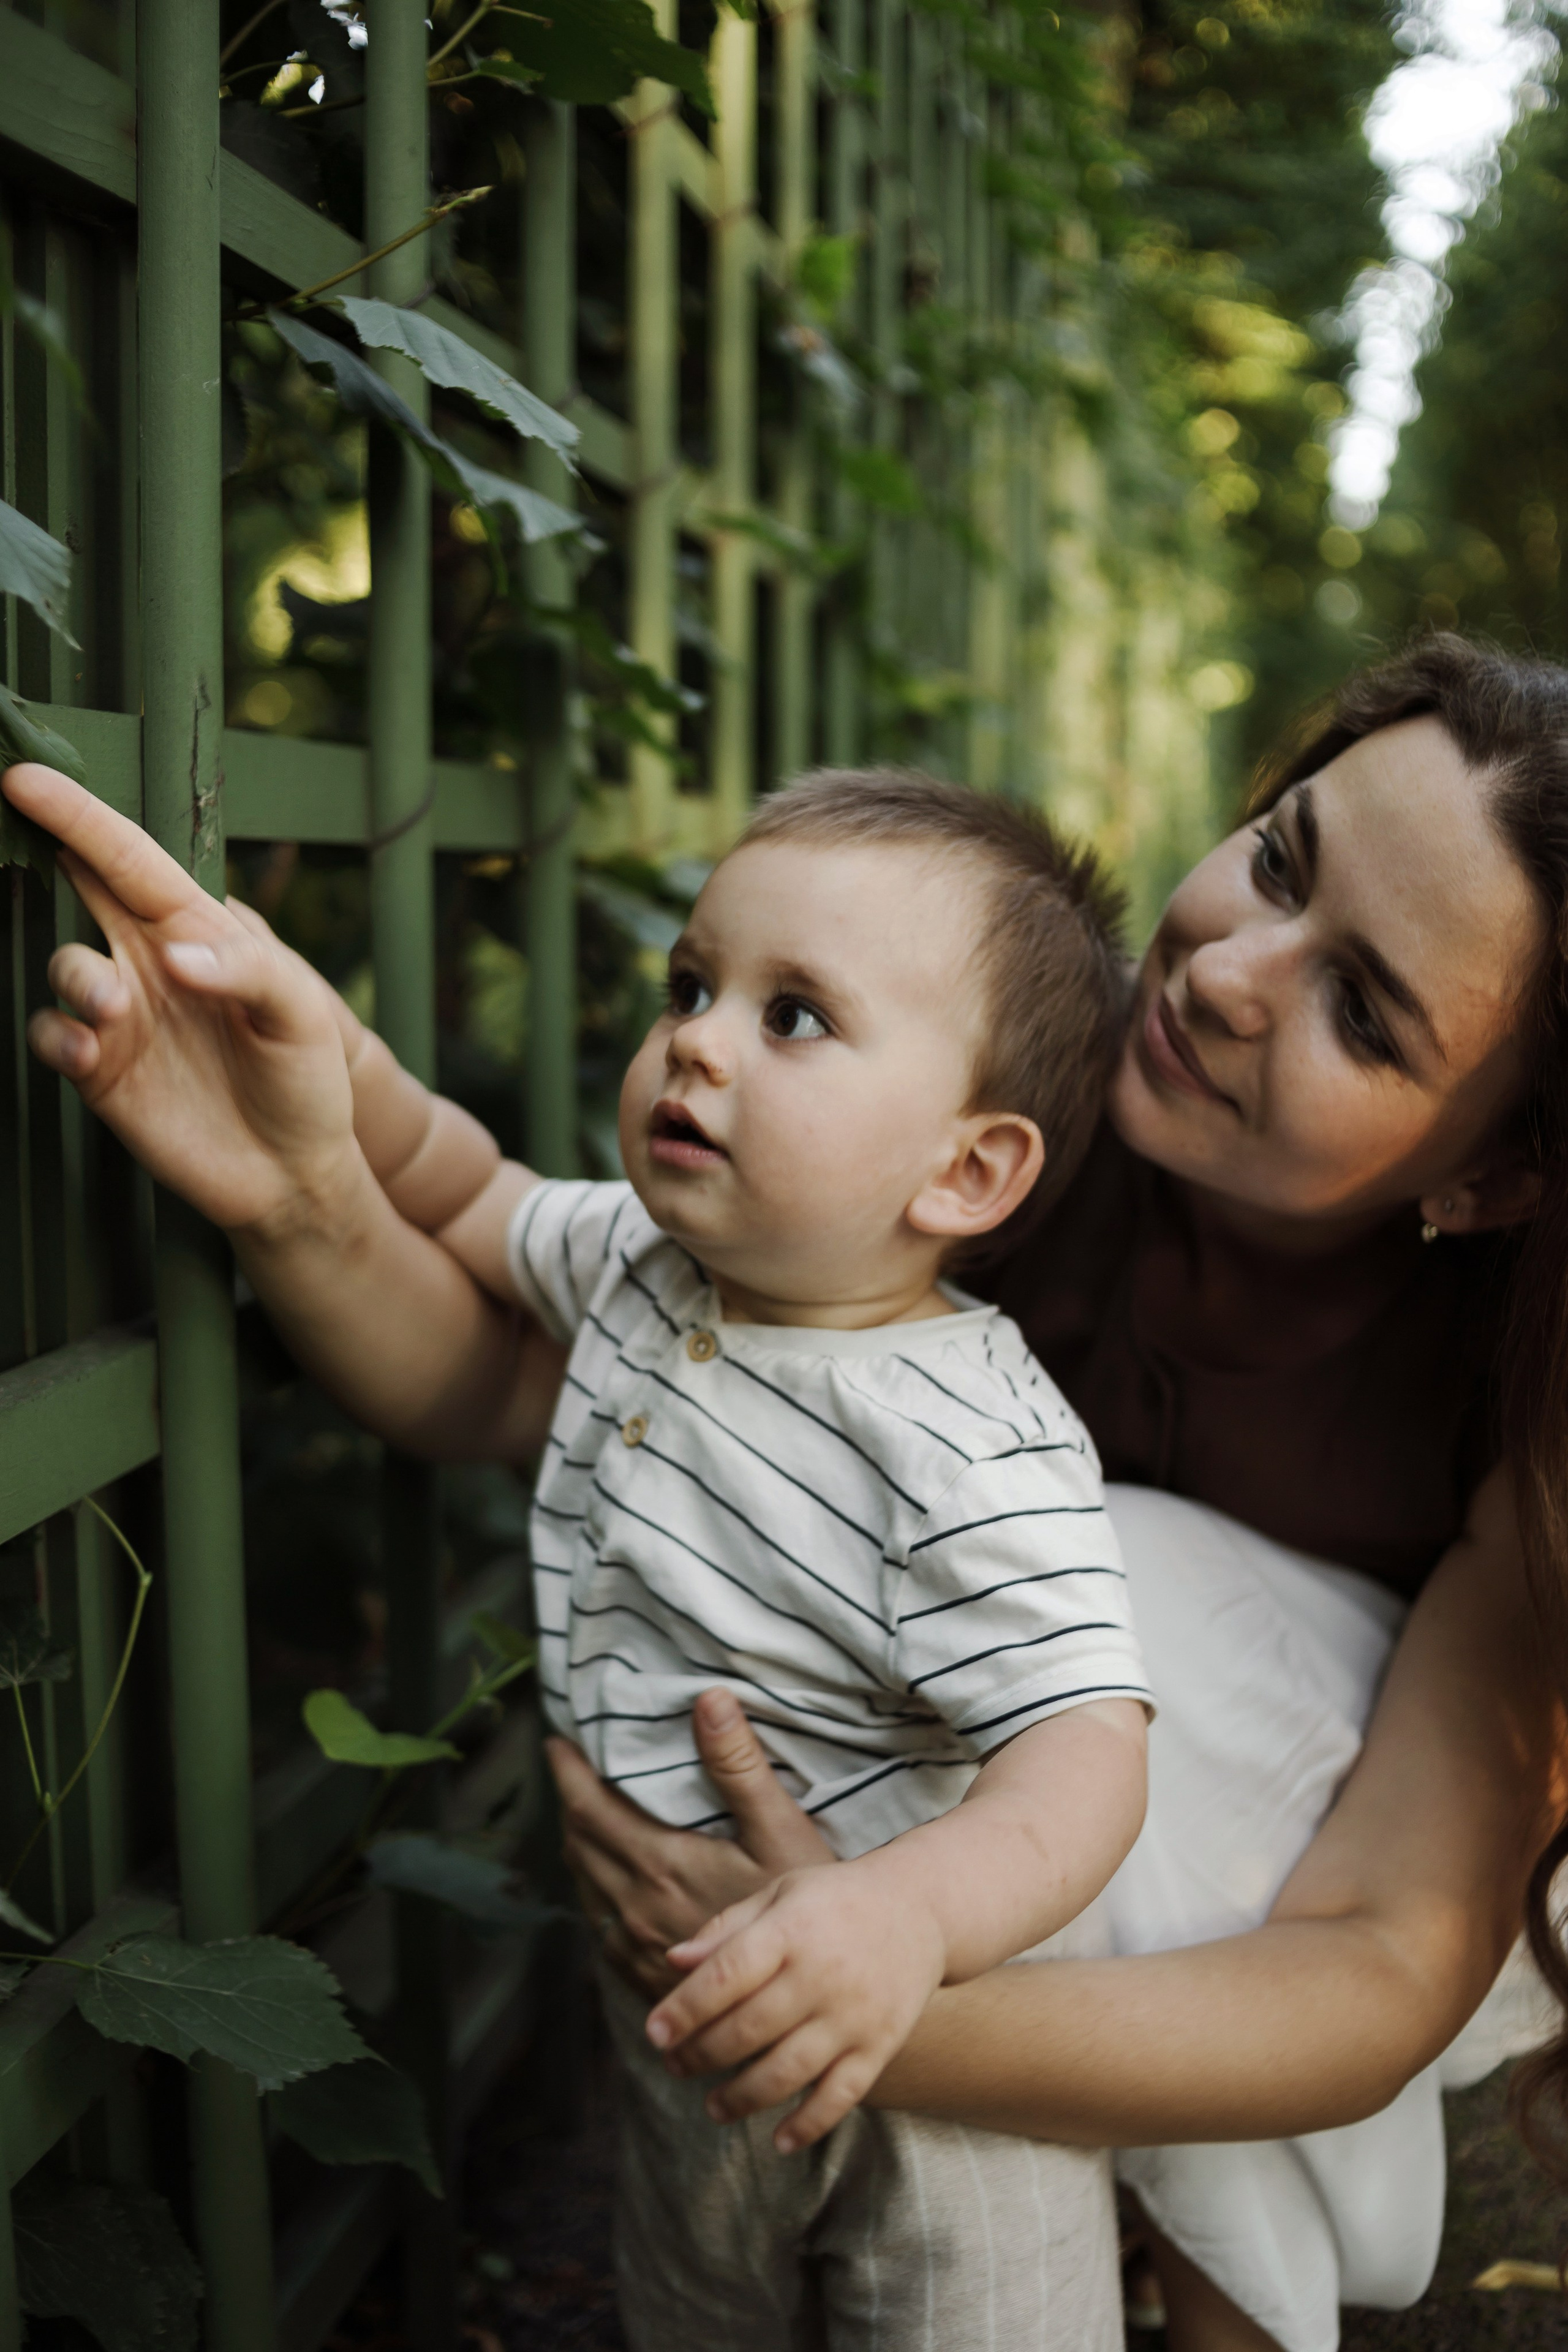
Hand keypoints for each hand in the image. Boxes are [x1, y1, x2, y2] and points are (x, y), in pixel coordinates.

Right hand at [4, 763, 355, 1234]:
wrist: (293, 1172)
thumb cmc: (306, 1080)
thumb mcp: (300, 1015)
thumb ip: (248, 971)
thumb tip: (174, 955)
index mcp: (197, 929)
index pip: (130, 857)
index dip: (79, 815)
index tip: (23, 777)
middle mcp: (148, 959)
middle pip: (79, 890)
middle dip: (40, 856)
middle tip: (8, 832)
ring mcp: (120, 1013)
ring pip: (65, 965)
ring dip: (78, 977)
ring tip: (114, 1007)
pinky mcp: (99, 1068)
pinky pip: (52, 1035)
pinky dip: (58, 1036)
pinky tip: (89, 1053)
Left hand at [548, 1688, 833, 1997]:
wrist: (806, 2003)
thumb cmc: (801, 1912)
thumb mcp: (779, 1830)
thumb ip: (738, 1765)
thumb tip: (709, 1700)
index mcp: (660, 1863)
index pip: (587, 1809)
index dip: (566, 1773)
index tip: (557, 1745)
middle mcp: (635, 1906)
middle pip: (577, 1844)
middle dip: (570, 1804)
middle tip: (573, 1773)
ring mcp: (635, 1946)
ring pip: (584, 1885)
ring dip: (579, 1847)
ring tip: (587, 1818)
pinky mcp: (643, 1974)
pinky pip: (598, 1924)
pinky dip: (594, 1890)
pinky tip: (611, 1882)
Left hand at [646, 1854, 946, 2150]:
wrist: (920, 1908)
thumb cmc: (833, 1901)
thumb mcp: (780, 1895)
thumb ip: (727, 1930)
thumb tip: (673, 1962)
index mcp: (791, 1930)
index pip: (726, 1974)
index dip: (685, 2008)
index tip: (653, 2034)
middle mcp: (822, 1974)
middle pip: (750, 2029)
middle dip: (702, 2055)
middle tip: (675, 2066)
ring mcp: (854, 2015)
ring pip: (789, 2071)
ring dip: (743, 2097)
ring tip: (712, 2106)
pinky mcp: (880, 2045)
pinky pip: (842, 2095)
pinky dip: (810, 2124)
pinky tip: (779, 2141)